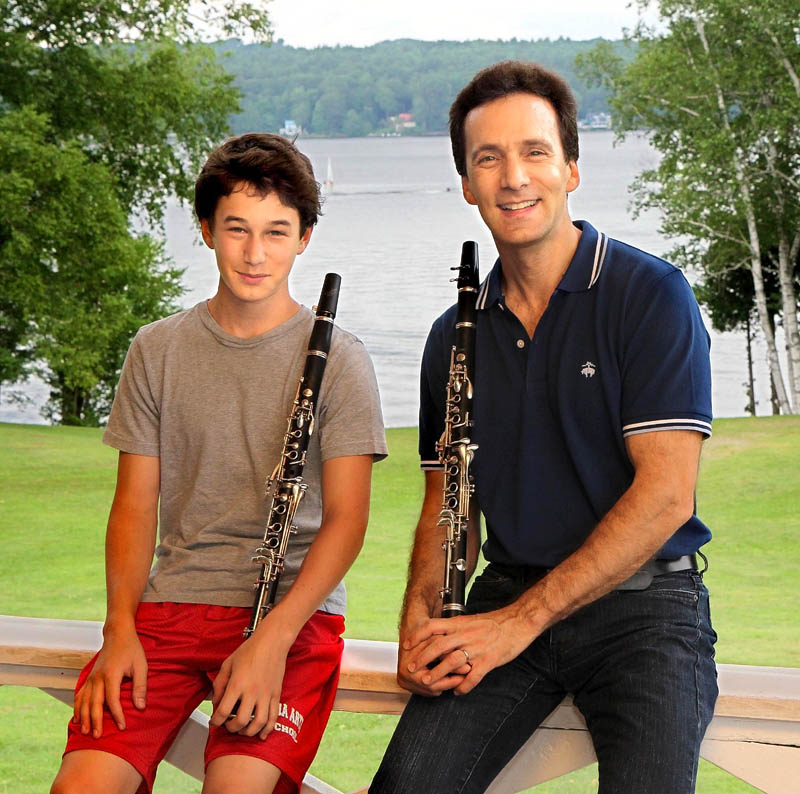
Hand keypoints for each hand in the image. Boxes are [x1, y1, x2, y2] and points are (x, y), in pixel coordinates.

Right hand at [73, 624, 146, 737]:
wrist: (118, 634)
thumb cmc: (132, 649)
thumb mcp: (141, 666)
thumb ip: (140, 687)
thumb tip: (140, 708)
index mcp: (111, 674)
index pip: (112, 700)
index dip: (117, 715)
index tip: (122, 727)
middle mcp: (97, 677)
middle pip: (94, 704)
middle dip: (96, 721)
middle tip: (98, 737)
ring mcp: (91, 677)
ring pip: (83, 701)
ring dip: (84, 717)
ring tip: (85, 732)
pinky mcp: (89, 677)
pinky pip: (79, 695)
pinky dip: (77, 707)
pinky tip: (77, 718)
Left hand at [210, 627, 290, 738]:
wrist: (272, 641)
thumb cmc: (250, 650)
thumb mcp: (227, 664)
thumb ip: (219, 684)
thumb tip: (216, 701)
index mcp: (237, 684)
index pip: (222, 712)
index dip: (215, 721)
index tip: (214, 721)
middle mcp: (252, 692)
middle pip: (240, 722)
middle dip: (230, 728)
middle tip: (228, 726)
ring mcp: (266, 694)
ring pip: (258, 724)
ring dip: (248, 732)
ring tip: (242, 730)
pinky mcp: (276, 694)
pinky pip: (273, 717)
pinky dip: (267, 729)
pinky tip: (261, 734)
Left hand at [404, 608, 531, 694]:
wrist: (518, 621)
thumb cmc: (495, 622)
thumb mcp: (471, 620)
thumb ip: (456, 628)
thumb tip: (441, 636)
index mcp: (459, 623)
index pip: (432, 627)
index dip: (417, 636)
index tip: (406, 644)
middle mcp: (465, 635)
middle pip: (437, 646)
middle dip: (422, 658)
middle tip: (411, 668)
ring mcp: (477, 648)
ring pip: (451, 662)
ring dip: (437, 674)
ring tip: (428, 682)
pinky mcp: (488, 660)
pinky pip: (473, 677)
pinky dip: (463, 686)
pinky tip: (457, 691)